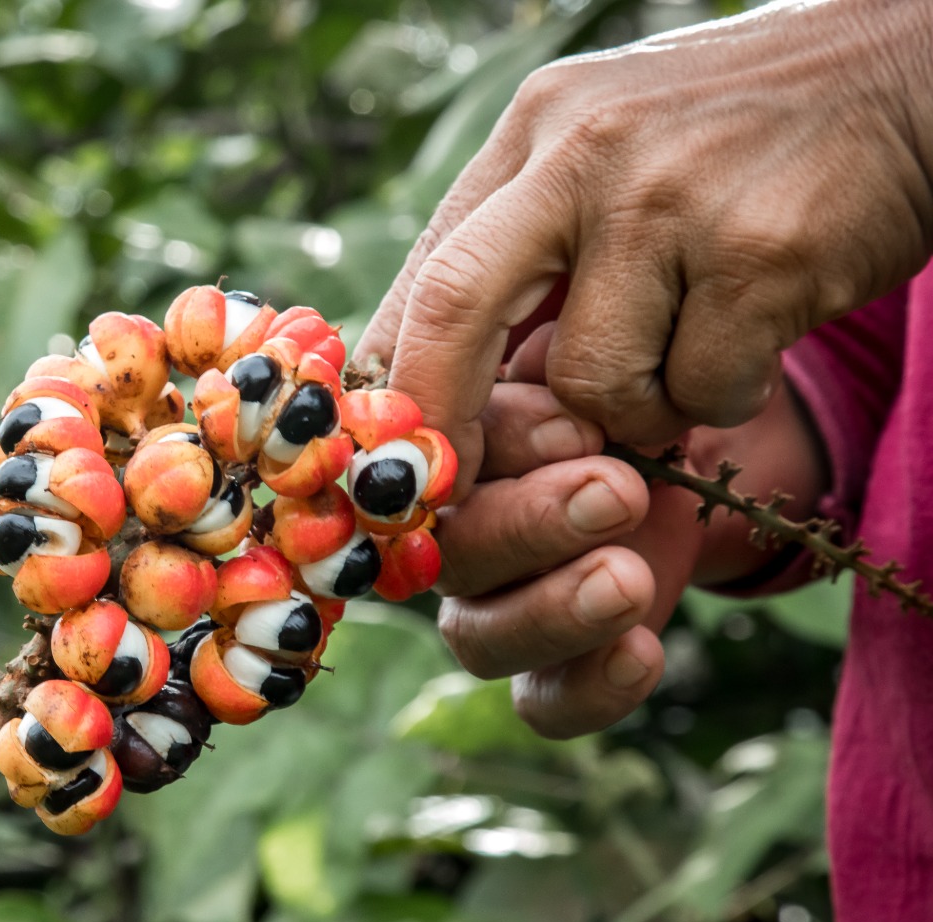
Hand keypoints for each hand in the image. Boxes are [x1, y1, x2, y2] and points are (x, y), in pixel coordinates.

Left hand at [357, 0, 932, 491]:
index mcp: (535, 133)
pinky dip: (721, 398)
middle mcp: (584, 150)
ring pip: (592, 384)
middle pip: (455, 308)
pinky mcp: (760, 254)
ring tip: (691, 351)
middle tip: (456, 486)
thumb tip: (430, 389)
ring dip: (637, 411)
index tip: (403, 453)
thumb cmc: (741, 146)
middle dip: (447, 418)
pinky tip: (755, 335)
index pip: (424, 272)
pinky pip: (700, 393)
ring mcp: (671, 198)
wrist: (911, 74)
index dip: (400, 381)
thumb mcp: (607, 159)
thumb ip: (525, 253)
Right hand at [437, 324, 826, 736]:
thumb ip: (507, 333)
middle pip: (434, 556)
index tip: (571, 425)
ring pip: (475, 636)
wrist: (695, 396)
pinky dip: (589, 688)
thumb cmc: (609, 331)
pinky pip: (542, 701)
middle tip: (616, 488)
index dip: (463, 461)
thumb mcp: (565, 300)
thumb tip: (502, 371)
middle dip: (527, 525)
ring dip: (551, 611)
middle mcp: (430, 524)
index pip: (392, 467)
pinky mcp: (552, 654)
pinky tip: (644, 651)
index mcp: (410, 433)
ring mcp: (486, 595)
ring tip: (631, 578)